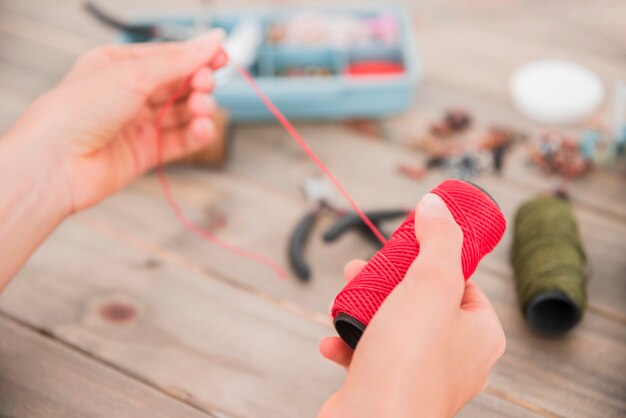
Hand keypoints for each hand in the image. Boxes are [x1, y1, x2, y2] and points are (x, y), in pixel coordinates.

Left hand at [6, 29, 225, 214]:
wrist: (56, 162)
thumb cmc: (76, 112)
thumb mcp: (133, 74)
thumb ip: (179, 60)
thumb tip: (213, 40)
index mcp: (118, 66)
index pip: (169, 57)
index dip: (198, 57)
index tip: (222, 58)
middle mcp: (129, 94)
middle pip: (179, 84)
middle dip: (198, 83)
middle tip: (205, 85)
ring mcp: (138, 124)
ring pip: (182, 113)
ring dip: (199, 109)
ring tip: (202, 109)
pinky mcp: (146, 153)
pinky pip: (180, 141)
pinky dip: (196, 135)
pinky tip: (204, 130)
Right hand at [318, 194, 505, 417]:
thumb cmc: (409, 360)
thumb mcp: (431, 282)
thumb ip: (439, 239)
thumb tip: (437, 205)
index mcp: (480, 333)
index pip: (463, 282)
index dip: (433, 259)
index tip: (406, 247)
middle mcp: (456, 357)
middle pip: (422, 301)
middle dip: (387, 280)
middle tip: (363, 267)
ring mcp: (421, 375)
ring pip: (393, 326)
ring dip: (364, 308)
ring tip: (344, 294)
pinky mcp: (389, 388)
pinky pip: (372, 356)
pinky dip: (351, 343)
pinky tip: (333, 341)